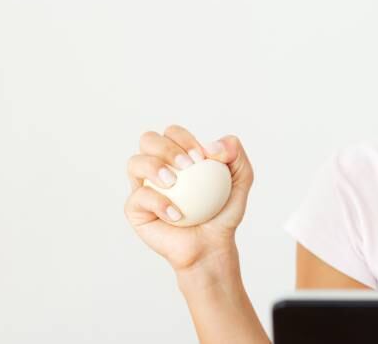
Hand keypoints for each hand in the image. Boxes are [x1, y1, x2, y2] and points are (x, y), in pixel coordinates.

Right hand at [124, 125, 254, 271]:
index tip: (201, 158)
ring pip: (135, 162)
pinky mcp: (135, 209)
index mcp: (177, 155)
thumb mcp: (241, 178)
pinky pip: (138, 198)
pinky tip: (176, 214)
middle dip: (166, 147)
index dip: (184, 138)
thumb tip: (210, 145)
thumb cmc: (224, 211)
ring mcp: (143, 186)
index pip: (172, 133)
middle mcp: (156, 167)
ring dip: (154, 167)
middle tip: (188, 166)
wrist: (213, 244)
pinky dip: (158, 203)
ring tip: (173, 182)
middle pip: (148, 140)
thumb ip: (234, 152)